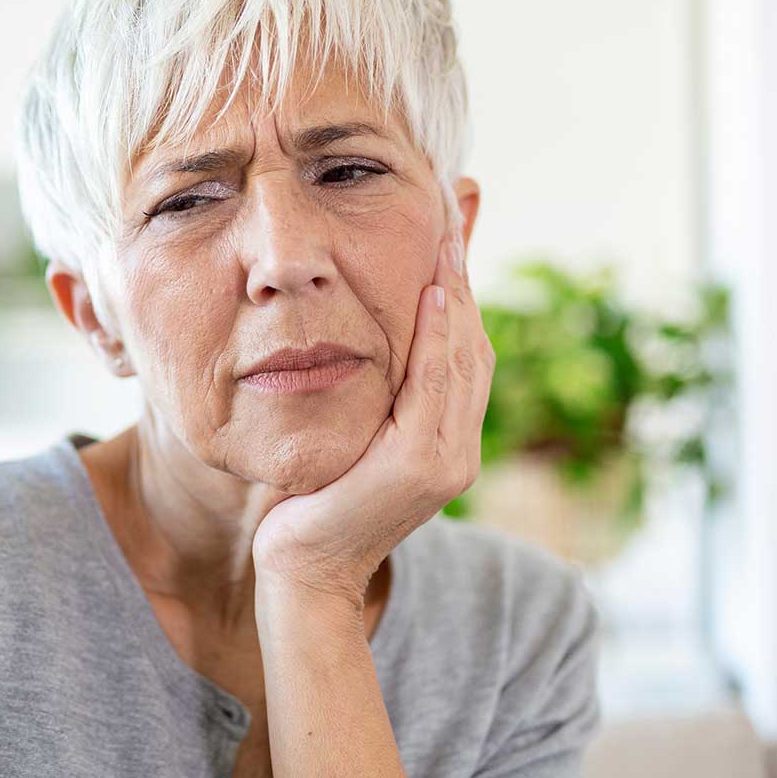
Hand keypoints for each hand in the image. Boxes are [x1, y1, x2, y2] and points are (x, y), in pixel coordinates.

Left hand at [251, 227, 492, 599]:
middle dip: (465, 272)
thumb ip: (370, 401)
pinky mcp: (421, 466)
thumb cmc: (313, 505)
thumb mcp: (350, 440)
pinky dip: (439, 338)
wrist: (304, 573)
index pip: (463, 348)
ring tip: (448, 232)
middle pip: (473, 342)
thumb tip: (361, 349)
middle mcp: (458, 449)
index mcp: (446, 441)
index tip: (452, 225)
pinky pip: (436, 386)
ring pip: (463, 357)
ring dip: (458, 291)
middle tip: (459, 204)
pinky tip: (434, 293)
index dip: (461, 285)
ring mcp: (446, 460)